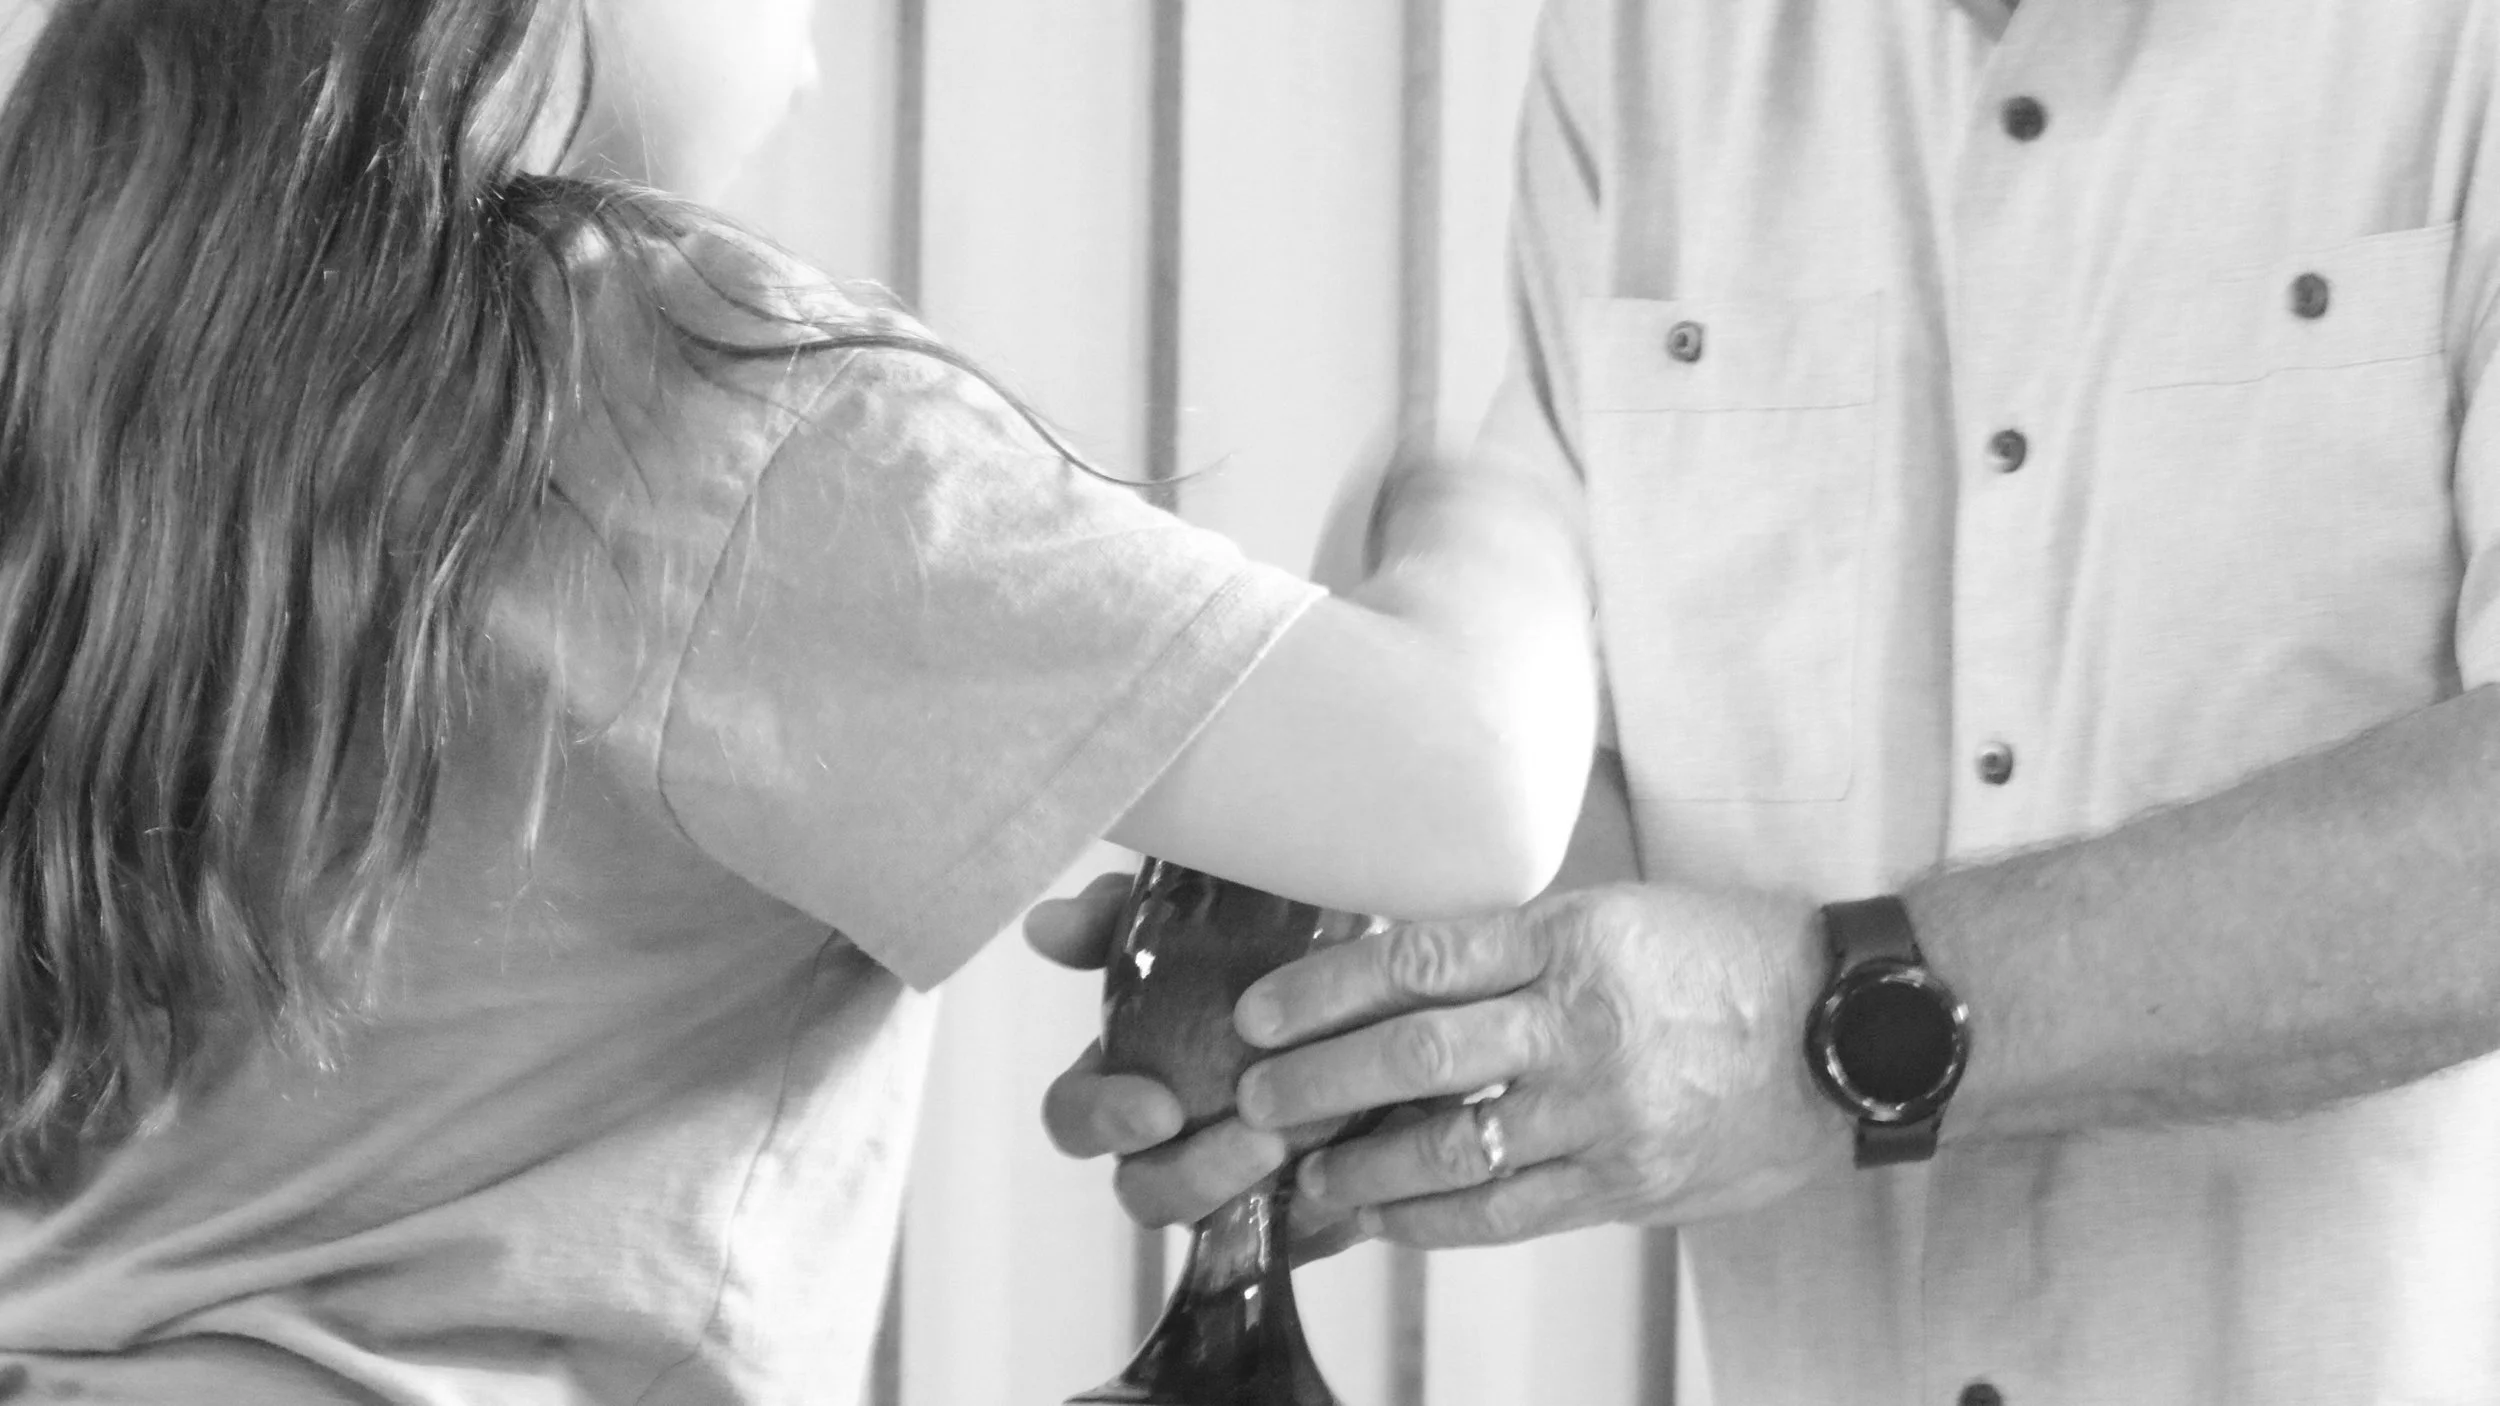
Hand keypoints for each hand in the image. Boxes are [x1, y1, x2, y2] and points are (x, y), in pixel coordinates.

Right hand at [1025, 872, 1368, 1259]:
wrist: (1364, 983)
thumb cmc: (1258, 952)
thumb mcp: (1190, 919)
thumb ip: (1116, 918)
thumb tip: (1046, 925)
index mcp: (1123, 1079)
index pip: (1073, 1118)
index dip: (1102, 1120)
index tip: (1157, 1107)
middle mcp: (1165, 1144)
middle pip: (1142, 1192)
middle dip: (1190, 1174)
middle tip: (1257, 1137)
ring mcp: (1226, 1186)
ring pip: (1211, 1224)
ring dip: (1247, 1192)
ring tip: (1301, 1146)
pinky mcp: (1293, 1213)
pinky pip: (1291, 1239)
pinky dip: (1313, 1219)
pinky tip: (1347, 1183)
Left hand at [1229, 882, 1849, 1246]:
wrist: (1849, 1030)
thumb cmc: (1726, 959)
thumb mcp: (1618, 914)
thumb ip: (1517, 948)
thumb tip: (1398, 976)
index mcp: (1570, 937)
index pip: (1419, 958)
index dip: (1324, 989)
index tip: (1262, 1013)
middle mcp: (1579, 1022)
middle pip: (1417, 1053)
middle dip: (1318, 1080)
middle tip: (1255, 1100)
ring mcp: (1604, 1111)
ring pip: (1452, 1144)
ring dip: (1362, 1164)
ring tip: (1308, 1172)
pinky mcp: (1628, 1182)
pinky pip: (1509, 1212)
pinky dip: (1434, 1218)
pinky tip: (1384, 1216)